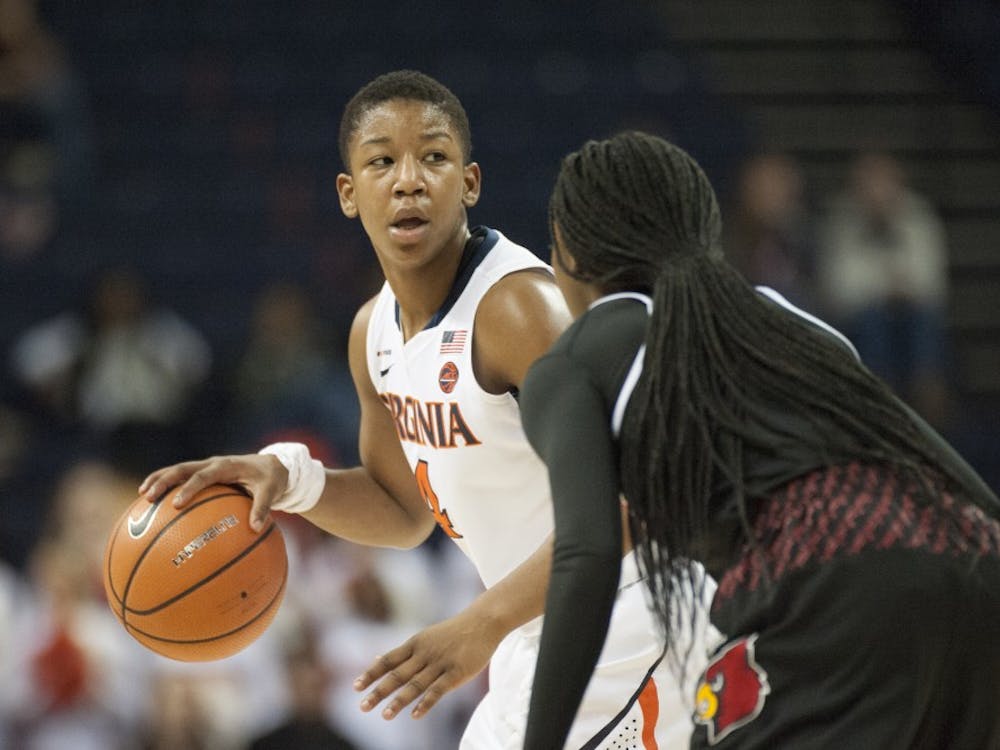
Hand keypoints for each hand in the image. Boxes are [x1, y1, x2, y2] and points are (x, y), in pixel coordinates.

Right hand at [138, 454, 287, 531]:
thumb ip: (263, 508)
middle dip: (164, 481)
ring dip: (159, 480)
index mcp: (226, 466)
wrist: (272, 464)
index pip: (203, 476)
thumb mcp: (271, 491)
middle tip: (148, 497)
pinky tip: (154, 503)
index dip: (189, 488)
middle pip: (182, 469)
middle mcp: (212, 464)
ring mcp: (206, 467)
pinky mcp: (203, 473)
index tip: (177, 504)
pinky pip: (182, 478)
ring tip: (141, 497)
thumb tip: (256, 529)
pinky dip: (167, 485)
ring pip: (177, 470)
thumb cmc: (271, 479)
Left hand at [354, 609, 499, 719]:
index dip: (371, 673)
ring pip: (415, 684)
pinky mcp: (456, 673)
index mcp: (415, 644)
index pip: (388, 660)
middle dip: (378, 691)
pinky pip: (438, 690)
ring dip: (399, 701)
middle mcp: (424, 653)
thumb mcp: (424, 638)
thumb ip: (402, 653)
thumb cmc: (452, 633)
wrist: (483, 622)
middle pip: (397, 675)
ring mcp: (440, 663)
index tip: (356, 687)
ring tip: (384, 715)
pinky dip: (425, 702)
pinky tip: (414, 715)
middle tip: (363, 707)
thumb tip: (375, 660)